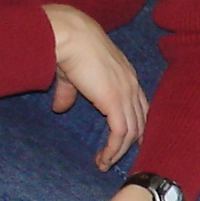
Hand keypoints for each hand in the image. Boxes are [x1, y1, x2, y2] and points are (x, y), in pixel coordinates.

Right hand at [44, 4, 147, 170]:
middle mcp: (131, 84)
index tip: (126, 142)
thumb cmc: (69, 47)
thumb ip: (69, 92)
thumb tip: (59, 108)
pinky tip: (103, 159)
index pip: (139, 105)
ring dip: (118, 151)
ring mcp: (126, 93)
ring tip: (104, 164)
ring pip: (131, 131)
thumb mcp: (70, 74)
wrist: (69, 35)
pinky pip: (120, 133)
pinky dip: (113, 149)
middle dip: (129, 143)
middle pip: (140, 121)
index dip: (135, 125)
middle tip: (114, 159)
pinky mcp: (115, 102)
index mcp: (125, 75)